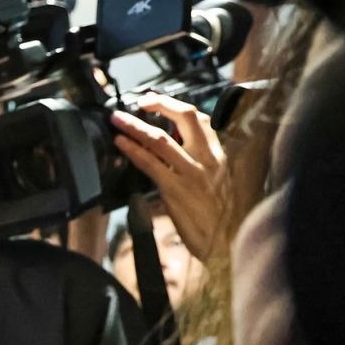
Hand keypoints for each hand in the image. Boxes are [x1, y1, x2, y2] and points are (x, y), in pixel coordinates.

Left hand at [111, 94, 227, 262]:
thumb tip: (178, 152)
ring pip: (161, 139)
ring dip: (135, 125)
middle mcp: (208, 159)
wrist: (226, 244)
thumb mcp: (217, 184)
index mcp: (219, 156)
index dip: (177, 107)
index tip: (158, 102)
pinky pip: (150, 164)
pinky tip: (120, 143)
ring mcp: (192, 173)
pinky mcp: (176, 190)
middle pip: (186, 118)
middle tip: (139, 101)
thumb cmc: (220, 218)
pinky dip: (132, 150)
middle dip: (160, 104)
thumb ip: (201, 165)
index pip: (202, 121)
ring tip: (117, 118)